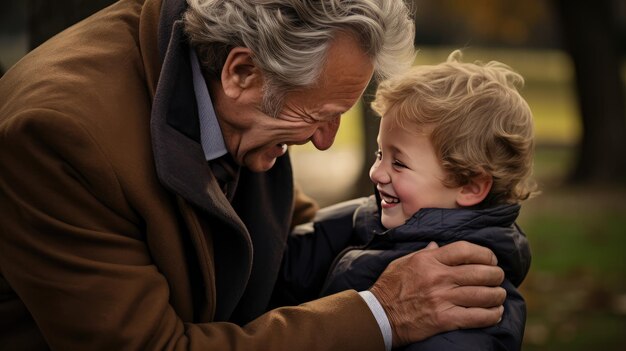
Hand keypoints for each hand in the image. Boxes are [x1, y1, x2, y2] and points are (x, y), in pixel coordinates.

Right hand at [369, 241, 505, 346]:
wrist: (379, 315)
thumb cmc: (390, 287)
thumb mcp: (404, 262)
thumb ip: (425, 253)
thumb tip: (438, 245)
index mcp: (429, 260)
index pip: (466, 250)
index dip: (485, 254)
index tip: (491, 259)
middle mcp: (438, 278)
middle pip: (481, 272)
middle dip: (496, 275)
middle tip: (498, 278)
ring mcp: (442, 299)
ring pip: (484, 295)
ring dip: (497, 296)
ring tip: (499, 296)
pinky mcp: (444, 320)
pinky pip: (477, 317)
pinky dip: (492, 315)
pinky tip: (495, 313)